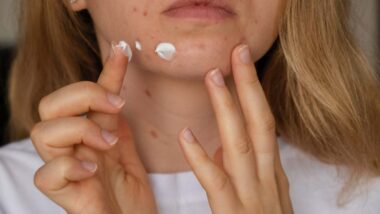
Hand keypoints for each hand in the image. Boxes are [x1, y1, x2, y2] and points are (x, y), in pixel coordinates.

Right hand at [31, 44, 156, 213]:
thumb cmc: (130, 201)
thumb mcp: (128, 155)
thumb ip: (118, 129)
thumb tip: (116, 95)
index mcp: (88, 138)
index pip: (87, 97)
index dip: (105, 72)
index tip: (123, 52)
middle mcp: (72, 150)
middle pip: (49, 106)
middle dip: (82, 96)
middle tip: (116, 106)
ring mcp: (66, 171)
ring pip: (41, 133)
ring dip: (78, 129)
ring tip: (106, 144)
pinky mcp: (65, 196)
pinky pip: (46, 175)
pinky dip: (68, 166)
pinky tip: (92, 170)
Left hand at [178, 44, 292, 213]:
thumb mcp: (261, 196)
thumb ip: (241, 170)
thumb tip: (216, 146)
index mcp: (271, 173)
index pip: (264, 124)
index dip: (254, 92)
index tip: (241, 65)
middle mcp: (266, 180)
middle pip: (260, 123)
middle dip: (249, 86)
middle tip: (236, 53)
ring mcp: (253, 196)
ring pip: (241, 144)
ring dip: (228, 109)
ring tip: (214, 78)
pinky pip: (217, 182)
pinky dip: (201, 157)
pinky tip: (186, 134)